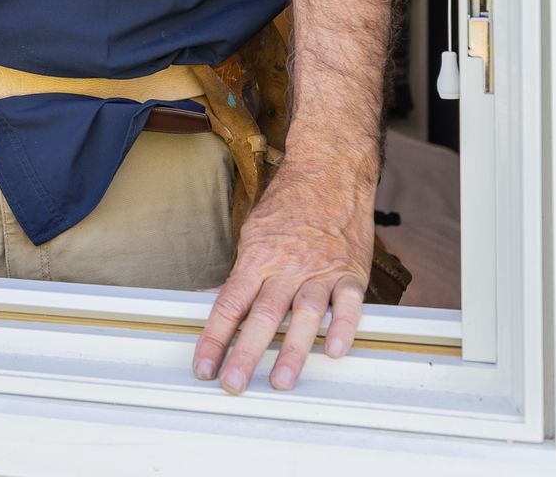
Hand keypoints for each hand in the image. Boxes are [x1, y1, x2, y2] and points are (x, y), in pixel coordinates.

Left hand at [192, 159, 375, 393]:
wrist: (330, 171)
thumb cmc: (289, 204)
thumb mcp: (253, 233)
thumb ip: (241, 272)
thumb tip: (213, 299)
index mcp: (258, 258)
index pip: (229, 304)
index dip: (214, 338)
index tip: (204, 365)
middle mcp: (287, 267)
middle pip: (262, 315)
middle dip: (245, 353)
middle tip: (234, 383)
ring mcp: (321, 270)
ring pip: (305, 314)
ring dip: (293, 350)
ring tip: (281, 380)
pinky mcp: (352, 272)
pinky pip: (348, 304)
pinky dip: (343, 327)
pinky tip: (335, 350)